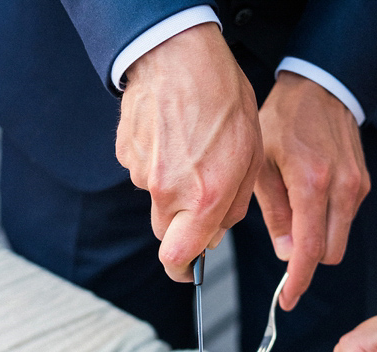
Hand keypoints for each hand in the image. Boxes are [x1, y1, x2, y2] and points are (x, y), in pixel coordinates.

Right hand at [116, 23, 261, 279]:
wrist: (181, 55)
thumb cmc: (223, 101)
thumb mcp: (250, 159)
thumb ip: (233, 206)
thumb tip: (215, 235)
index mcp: (203, 198)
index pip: (178, 258)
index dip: (183, 271)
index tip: (188, 272)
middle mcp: (167, 191)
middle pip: (167, 234)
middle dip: (184, 228)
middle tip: (204, 199)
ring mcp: (141, 171)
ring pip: (157, 201)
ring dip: (174, 190)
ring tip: (194, 152)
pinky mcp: (126, 152)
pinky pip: (144, 172)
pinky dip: (159, 164)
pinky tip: (176, 138)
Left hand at [256, 72, 369, 310]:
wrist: (321, 87)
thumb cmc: (284, 121)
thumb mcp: (262, 164)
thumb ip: (276, 213)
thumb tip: (288, 255)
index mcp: (312, 184)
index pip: (309, 250)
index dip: (297, 282)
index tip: (287, 301)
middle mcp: (342, 189)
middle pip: (329, 254)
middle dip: (307, 258)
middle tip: (284, 244)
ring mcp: (357, 187)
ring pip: (339, 239)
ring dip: (318, 237)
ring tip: (295, 206)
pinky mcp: (364, 184)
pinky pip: (345, 219)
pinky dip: (328, 219)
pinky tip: (311, 193)